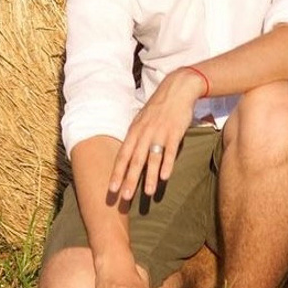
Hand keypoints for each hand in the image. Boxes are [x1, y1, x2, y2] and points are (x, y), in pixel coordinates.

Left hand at [108, 68, 203, 200]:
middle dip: (129, 180)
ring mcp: (159, 133)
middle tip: (124, 198)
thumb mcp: (141, 120)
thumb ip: (136, 137)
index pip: (123, 156)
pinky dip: (167, 164)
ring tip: (147, 193)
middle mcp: (144, 133)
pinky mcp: (174, 132)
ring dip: (149, 176)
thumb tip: (129, 155)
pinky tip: (165, 177)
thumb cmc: (158, 108)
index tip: (111, 189)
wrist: (176, 89)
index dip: (116, 173)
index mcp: (135, 131)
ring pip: (152, 158)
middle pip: (135, 160)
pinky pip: (170, 151)